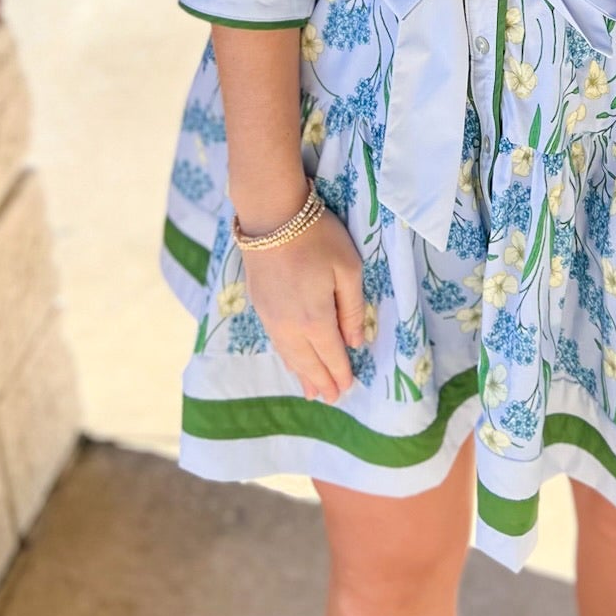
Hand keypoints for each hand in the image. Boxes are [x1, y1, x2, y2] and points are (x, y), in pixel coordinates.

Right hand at [240, 205, 366, 402]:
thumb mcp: (348, 268)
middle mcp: (291, 327)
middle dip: (322, 381)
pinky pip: (277, 344)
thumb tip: (355, 342)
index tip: (349, 388)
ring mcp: (272, 319)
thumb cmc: (317, 238)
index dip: (341, 373)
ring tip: (312, 392)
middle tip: (333, 398)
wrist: (270, 217)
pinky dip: (288, 358)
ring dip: (303, 375)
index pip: (332, 356)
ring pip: (290, 356)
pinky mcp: (261, 307)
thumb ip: (352, 309)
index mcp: (316, 320)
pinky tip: (291, 361)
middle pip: (309, 362)